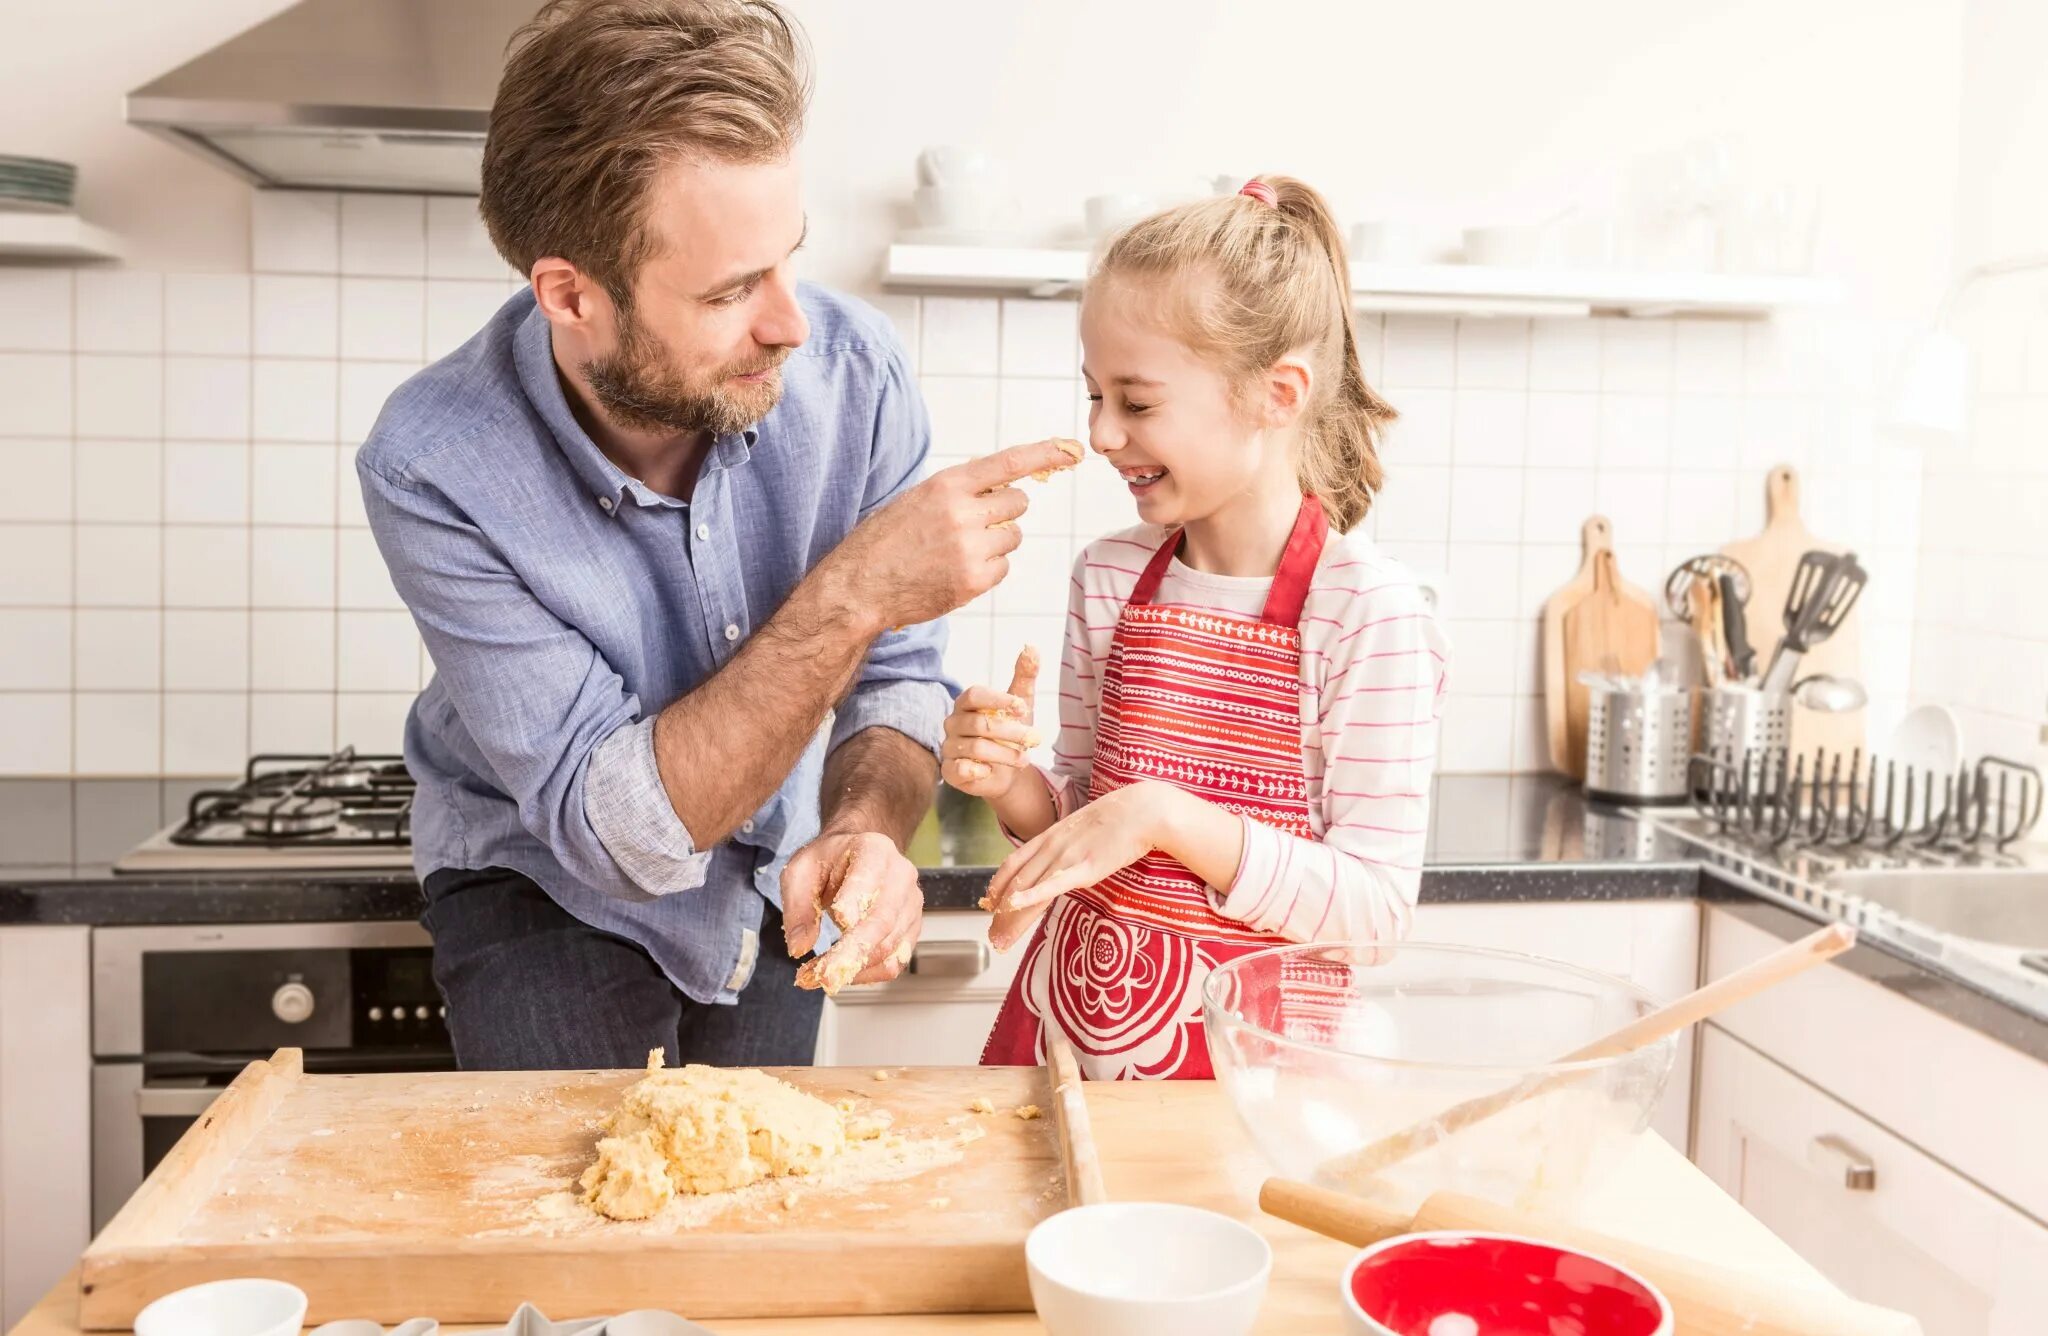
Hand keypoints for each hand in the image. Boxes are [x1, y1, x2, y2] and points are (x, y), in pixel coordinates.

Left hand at [782, 831, 923, 991]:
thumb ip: (796, 906)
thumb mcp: (800, 871)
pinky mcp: (911, 928)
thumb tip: (799, 946)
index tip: (837, 921)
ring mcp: (910, 903)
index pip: (869, 878)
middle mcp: (900, 875)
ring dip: (853, 968)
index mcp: (874, 850)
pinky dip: (866, 974)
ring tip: (818, 975)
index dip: (855, 902)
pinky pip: (894, 962)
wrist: (856, 855)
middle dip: (851, 953)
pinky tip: (841, 974)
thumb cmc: (829, 860)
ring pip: (889, 948)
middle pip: (882, 921)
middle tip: (823, 976)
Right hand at [831, 439, 1080, 630]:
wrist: (860, 586)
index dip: (1043, 454)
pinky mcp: (974, 580)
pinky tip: (956, 571)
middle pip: (1018, 503)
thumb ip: (959, 490)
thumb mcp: (917, 499)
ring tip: (957, 551)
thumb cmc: (886, 541)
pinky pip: (1004, 567)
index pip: (1007, 463)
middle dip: (1005, 511)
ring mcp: (970, 548)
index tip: (1071, 449)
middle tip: (976, 524)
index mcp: (947, 485)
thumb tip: (1001, 482)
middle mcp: (962, 513)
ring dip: (996, 542)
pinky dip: (988, 569)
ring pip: (1013, 536)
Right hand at [942, 646, 1041, 798]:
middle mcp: (953, 723)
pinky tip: (991, 771)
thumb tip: (1031, 646)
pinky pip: (960, 769)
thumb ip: (1025, 676)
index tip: (1023, 708)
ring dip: (1005, 754)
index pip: (974, 694)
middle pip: (980, 724)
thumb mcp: (1021, 703)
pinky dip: (980, 770)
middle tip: (1035, 738)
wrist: (1007, 770)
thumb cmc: (1010, 732)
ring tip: (1024, 759)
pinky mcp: (949, 771)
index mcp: (967, 703)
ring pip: (975, 748)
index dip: (998, 700)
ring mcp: (949, 747)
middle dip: (1012, 732)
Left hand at [984, 782, 1174, 950]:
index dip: (998, 885)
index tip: (990, 904)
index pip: (1013, 863)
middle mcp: (1051, 846)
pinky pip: (1051, 885)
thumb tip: (1064, 861)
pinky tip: (1014, 906)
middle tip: (992, 934)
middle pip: (1016, 882)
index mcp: (1050, 836)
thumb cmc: (1120, 818)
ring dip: (1010, 917)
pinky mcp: (1084, 868)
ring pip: (1028, 889)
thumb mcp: (1084, 828)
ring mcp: (1066, 857)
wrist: (1141, 810)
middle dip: (1000, 912)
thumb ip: (1069, 845)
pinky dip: (1030, 896)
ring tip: (1000, 938)